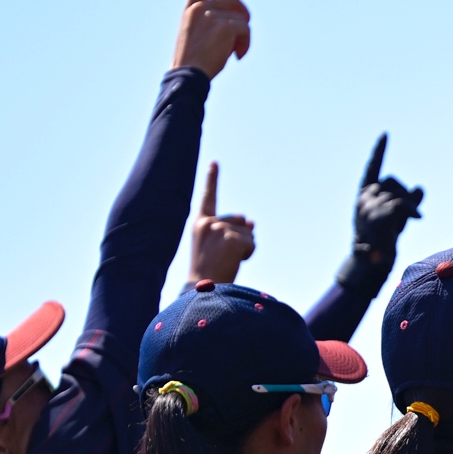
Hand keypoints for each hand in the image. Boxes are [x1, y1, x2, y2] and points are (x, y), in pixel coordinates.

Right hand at [171, 0, 252, 77]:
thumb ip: (214, 20)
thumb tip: (242, 22)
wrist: (187, 77)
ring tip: (233, 52)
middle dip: (243, 17)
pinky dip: (246, 44)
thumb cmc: (194, 62)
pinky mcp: (223, 25)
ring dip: (244, 36)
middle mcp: (199, 6)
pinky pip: (246, 30)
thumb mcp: (200, 35)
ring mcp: (210, 14)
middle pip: (235, 0)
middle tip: (239, 40)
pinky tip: (236, 57)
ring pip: (243, 18)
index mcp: (191, 7)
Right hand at [189, 162, 257, 283]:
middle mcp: (208, 222)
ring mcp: (219, 228)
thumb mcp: (218, 247)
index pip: (208, 198)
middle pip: (241, 220)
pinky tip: (234, 263)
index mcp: (199, 224)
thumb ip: (232, 231)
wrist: (202, 290)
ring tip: (228, 261)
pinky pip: (252, 242)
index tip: (214, 163)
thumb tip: (252, 222)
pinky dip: (249, 254)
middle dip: (242, 237)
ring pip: (249, 232)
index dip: (211, 179)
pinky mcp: (231, 238)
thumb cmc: (209, 272)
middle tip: (225, 257)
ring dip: (245, 248)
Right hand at [351, 132, 424, 262]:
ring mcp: (368, 208)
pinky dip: (410, 210)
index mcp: (364, 193)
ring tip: (402, 224)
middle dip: (404, 195)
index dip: (379, 151)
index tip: (385, 134)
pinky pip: (397, 205)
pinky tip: (418, 217)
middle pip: (392, 182)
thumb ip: (408, 200)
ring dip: (406, 206)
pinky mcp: (377, 219)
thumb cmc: (382, 240)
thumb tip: (420, 187)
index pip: (373, 167)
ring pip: (396, 194)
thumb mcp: (397, 217)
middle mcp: (363, 198)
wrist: (370, 263)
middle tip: (408, 214)